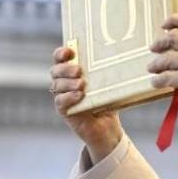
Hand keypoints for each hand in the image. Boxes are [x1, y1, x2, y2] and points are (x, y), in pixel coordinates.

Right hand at [50, 47, 123, 162]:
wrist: (107, 127)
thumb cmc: (107, 101)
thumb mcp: (109, 84)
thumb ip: (108, 72)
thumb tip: (121, 57)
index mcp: (72, 72)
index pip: (60, 58)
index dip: (61, 53)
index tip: (69, 51)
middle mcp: (64, 82)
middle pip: (56, 71)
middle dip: (65, 68)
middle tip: (79, 70)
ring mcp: (62, 96)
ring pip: (57, 85)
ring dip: (68, 83)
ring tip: (82, 84)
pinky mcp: (64, 110)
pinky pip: (60, 101)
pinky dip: (69, 97)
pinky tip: (79, 95)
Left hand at [148, 14, 177, 128]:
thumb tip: (175, 44)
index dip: (173, 19)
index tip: (164, 25)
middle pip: (173, 36)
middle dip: (160, 42)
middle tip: (154, 48)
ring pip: (165, 58)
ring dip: (156, 64)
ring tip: (152, 68)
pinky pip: (165, 77)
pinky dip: (157, 80)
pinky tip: (156, 82)